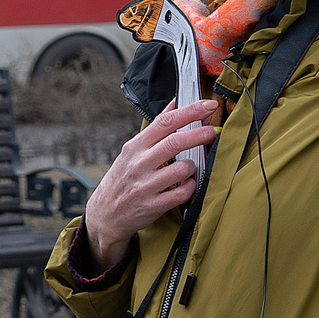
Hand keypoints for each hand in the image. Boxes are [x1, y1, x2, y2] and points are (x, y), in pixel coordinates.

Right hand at [79, 100, 218, 270]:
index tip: (208, 105)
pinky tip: (186, 185)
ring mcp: (146, 186)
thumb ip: (156, 128)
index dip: (190, 111)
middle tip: (213, 131)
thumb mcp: (132, 150)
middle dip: (200, 134)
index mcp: (136, 146)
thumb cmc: (123, 178)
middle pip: (175, 142)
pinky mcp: (154, 206)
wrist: (105, 214)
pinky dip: (190, 187)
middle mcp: (140, 164)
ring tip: (189, 168)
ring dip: (193, 167)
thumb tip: (175, 103)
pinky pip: (183, 193)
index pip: (165, 122)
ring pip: (183, 169)